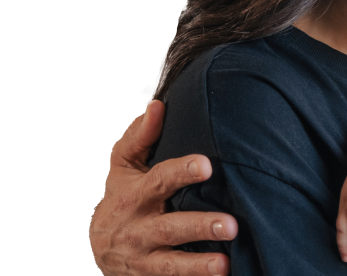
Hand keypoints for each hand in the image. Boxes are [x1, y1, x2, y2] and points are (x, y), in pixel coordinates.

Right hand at [89, 100, 238, 275]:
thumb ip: (139, 137)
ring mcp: (143, 259)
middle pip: (169, 229)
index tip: (206, 165)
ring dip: (198, 266)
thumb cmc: (122, 196)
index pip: (159, 181)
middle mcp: (138, 229)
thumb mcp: (123, 167)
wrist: (98, 249)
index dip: (181, 173)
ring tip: (224, 264)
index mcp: (135, 195)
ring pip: (170, 265)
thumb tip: (157, 105)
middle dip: (199, 226)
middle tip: (230, 224)